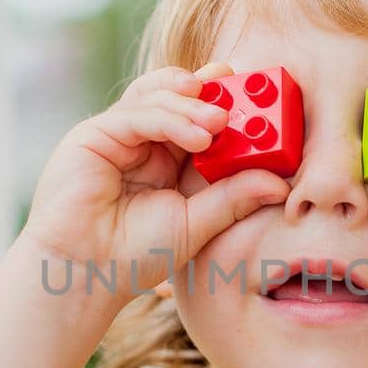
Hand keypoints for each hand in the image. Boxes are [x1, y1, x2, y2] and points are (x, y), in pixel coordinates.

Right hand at [22, 62, 290, 299]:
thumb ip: (233, 198)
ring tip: (221, 121)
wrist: (86, 274)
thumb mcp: (196, 224)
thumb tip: (281, 184)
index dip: (226, 103)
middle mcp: (142, 140)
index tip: (261, 95)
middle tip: (244, 95)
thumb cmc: (134, 255)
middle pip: (177, 97)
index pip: (198, 117)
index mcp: (167, 157)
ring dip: (192, 105)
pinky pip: (136, 115)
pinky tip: (197, 136)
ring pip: (158, 98)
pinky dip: (169, 119)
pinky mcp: (94, 135)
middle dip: (211, 93)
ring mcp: (117, 134)